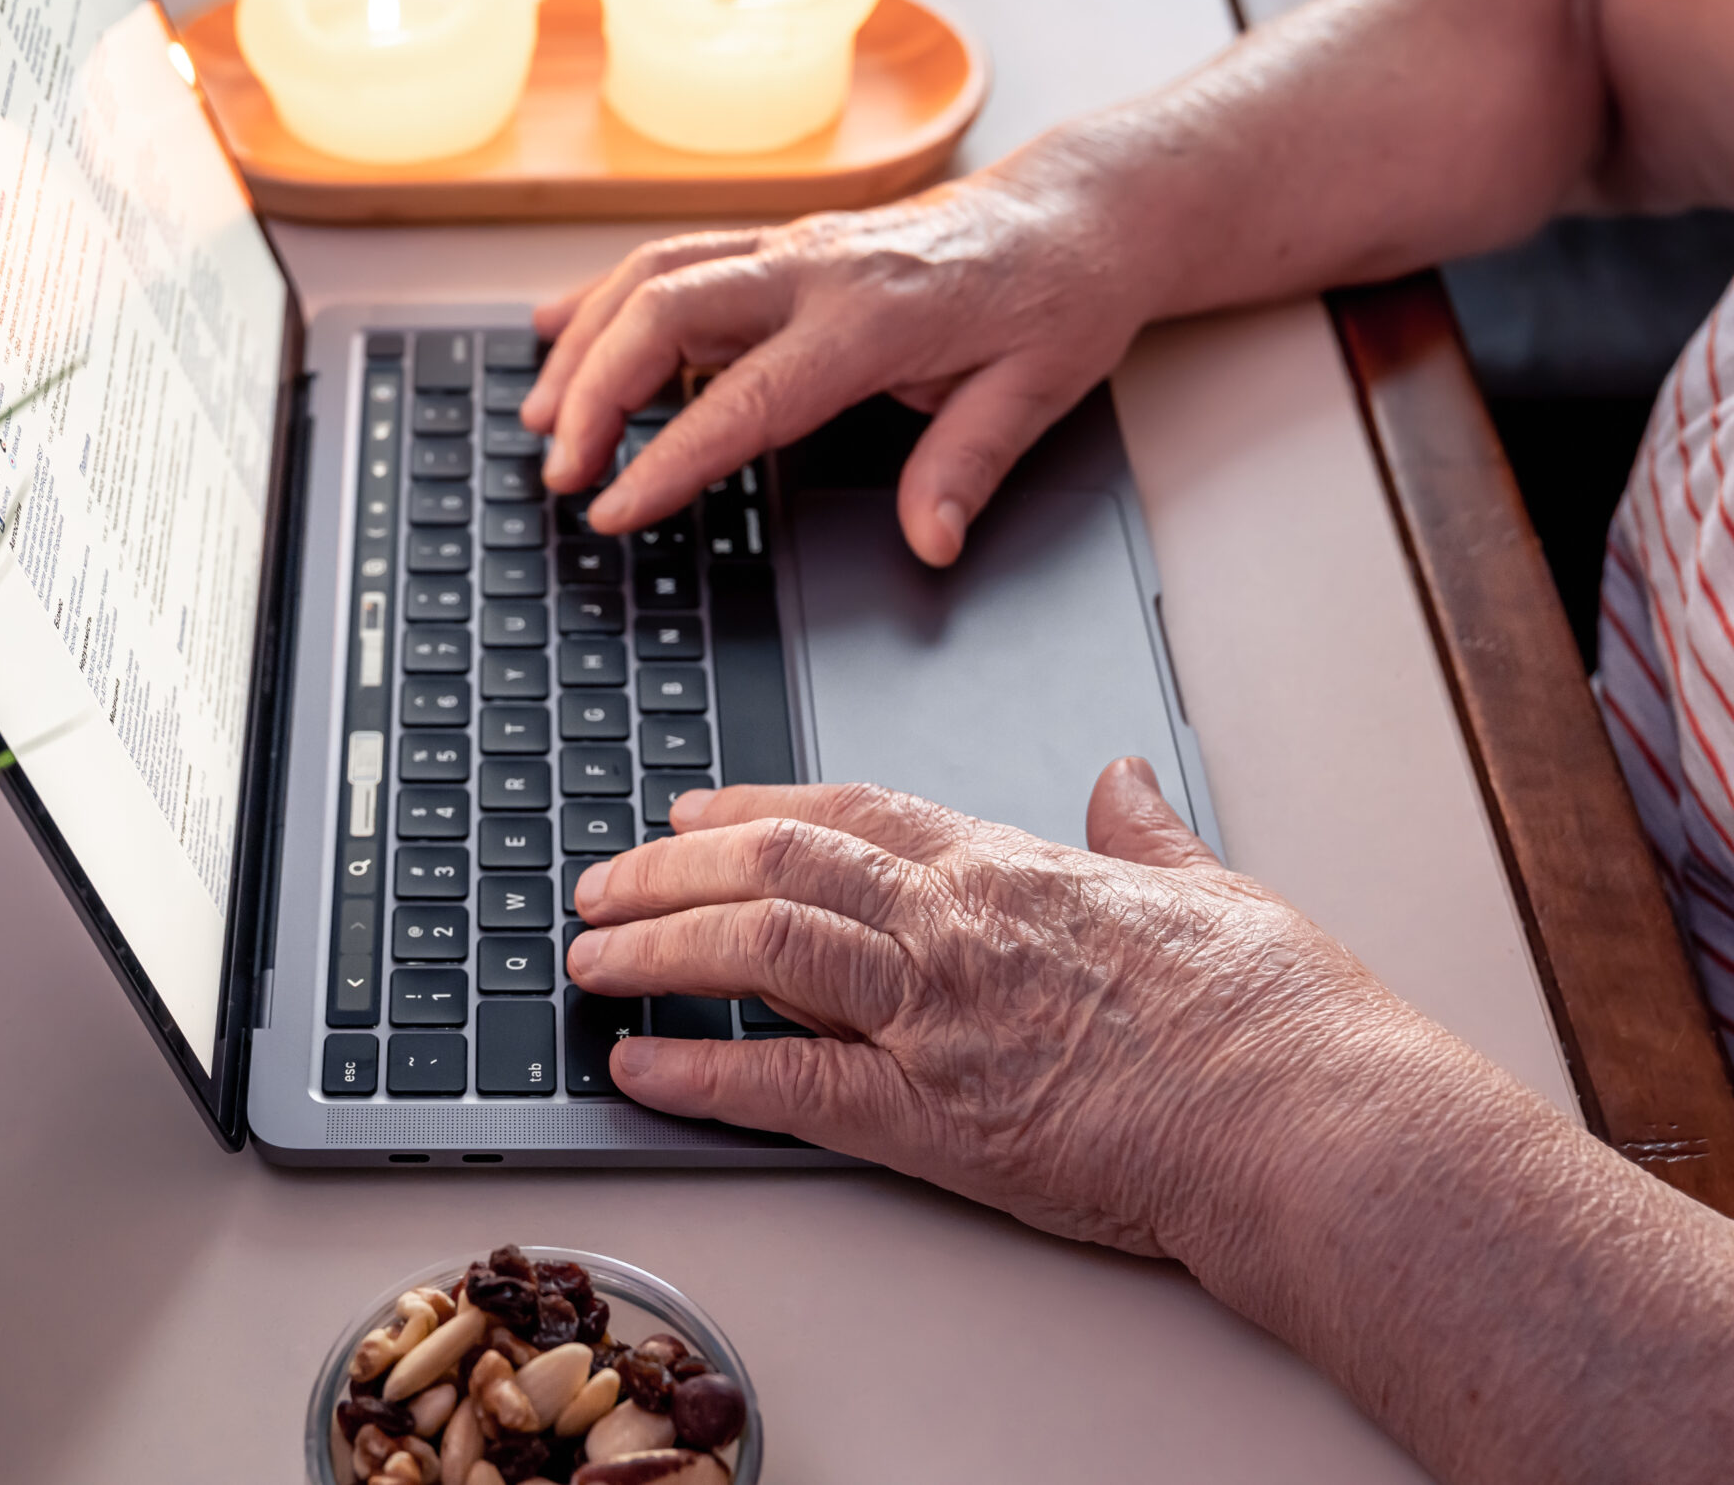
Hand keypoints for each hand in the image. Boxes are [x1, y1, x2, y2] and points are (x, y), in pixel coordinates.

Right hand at [523, 164, 1146, 564]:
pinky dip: (605, 296)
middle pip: (664, 307)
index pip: (747, 398)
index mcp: (875, 316)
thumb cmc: (1056, 296)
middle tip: (560, 472)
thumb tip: (930, 541)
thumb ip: (970, 465)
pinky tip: (559, 331)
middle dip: (593, 391)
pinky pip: (671, 258)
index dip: (670, 459)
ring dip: (584, 343)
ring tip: (540, 417)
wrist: (1073, 211)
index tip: (615, 509)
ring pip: (652, 273)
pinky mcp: (779, 244)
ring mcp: (790, 247)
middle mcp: (816, 268)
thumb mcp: (1038, 390)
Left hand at [562, 759, 1430, 1256]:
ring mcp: (938, 1014)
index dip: (754, 806)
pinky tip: (637, 1067)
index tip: (691, 812)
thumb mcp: (1212, 889)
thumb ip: (1146, 832)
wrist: (1314, 1122)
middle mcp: (956, 922)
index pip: (850, 812)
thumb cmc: (1278, 1019)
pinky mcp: (935, 1115)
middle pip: (777, 863)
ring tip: (588, 957)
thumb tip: (1123, 779)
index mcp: (1012, 866)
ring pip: (759, 945)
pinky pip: (785, 1082)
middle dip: (669, 868)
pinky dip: (698, 1073)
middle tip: (601, 882)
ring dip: (657, 946)